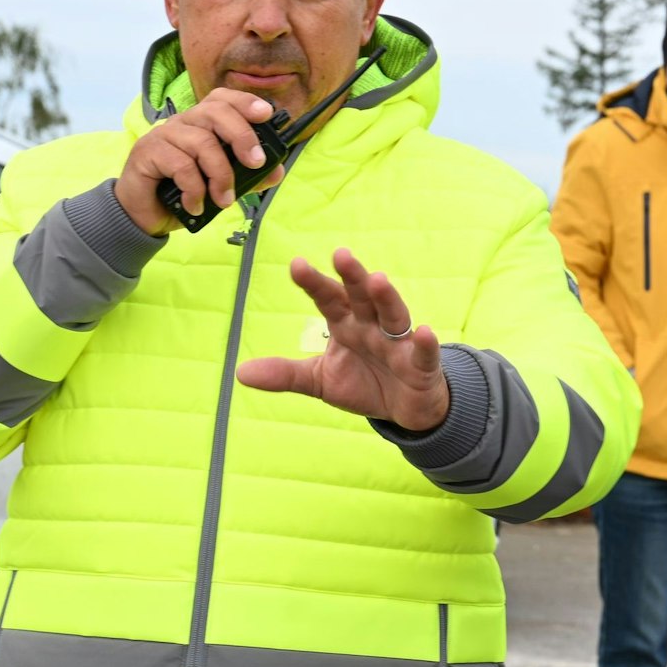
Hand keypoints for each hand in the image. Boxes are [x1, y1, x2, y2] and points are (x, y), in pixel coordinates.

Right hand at [114, 89, 287, 234]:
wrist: (146, 216)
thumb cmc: (184, 193)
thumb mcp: (222, 186)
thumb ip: (249, 178)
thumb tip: (275, 171)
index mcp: (201, 123)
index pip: (222, 99)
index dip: (244, 102)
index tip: (266, 115)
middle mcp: (182, 123)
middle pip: (214, 112)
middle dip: (241, 136)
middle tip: (256, 163)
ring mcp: (163, 135)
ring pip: (201, 142)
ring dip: (220, 174)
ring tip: (224, 200)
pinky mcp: (146, 152)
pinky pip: (180, 165)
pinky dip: (194, 189)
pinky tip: (195, 204)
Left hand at [236, 249, 450, 430]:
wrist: (403, 411)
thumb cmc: (364, 384)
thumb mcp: (319, 380)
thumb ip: (285, 374)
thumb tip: (240, 372)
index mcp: (346, 324)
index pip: (328, 299)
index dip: (314, 283)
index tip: (296, 265)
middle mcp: (372, 326)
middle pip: (362, 297)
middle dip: (353, 276)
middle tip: (341, 255)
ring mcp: (399, 343)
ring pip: (394, 315)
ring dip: (386, 298)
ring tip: (379, 280)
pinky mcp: (421, 365)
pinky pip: (425, 353)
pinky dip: (426, 344)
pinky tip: (425, 332)